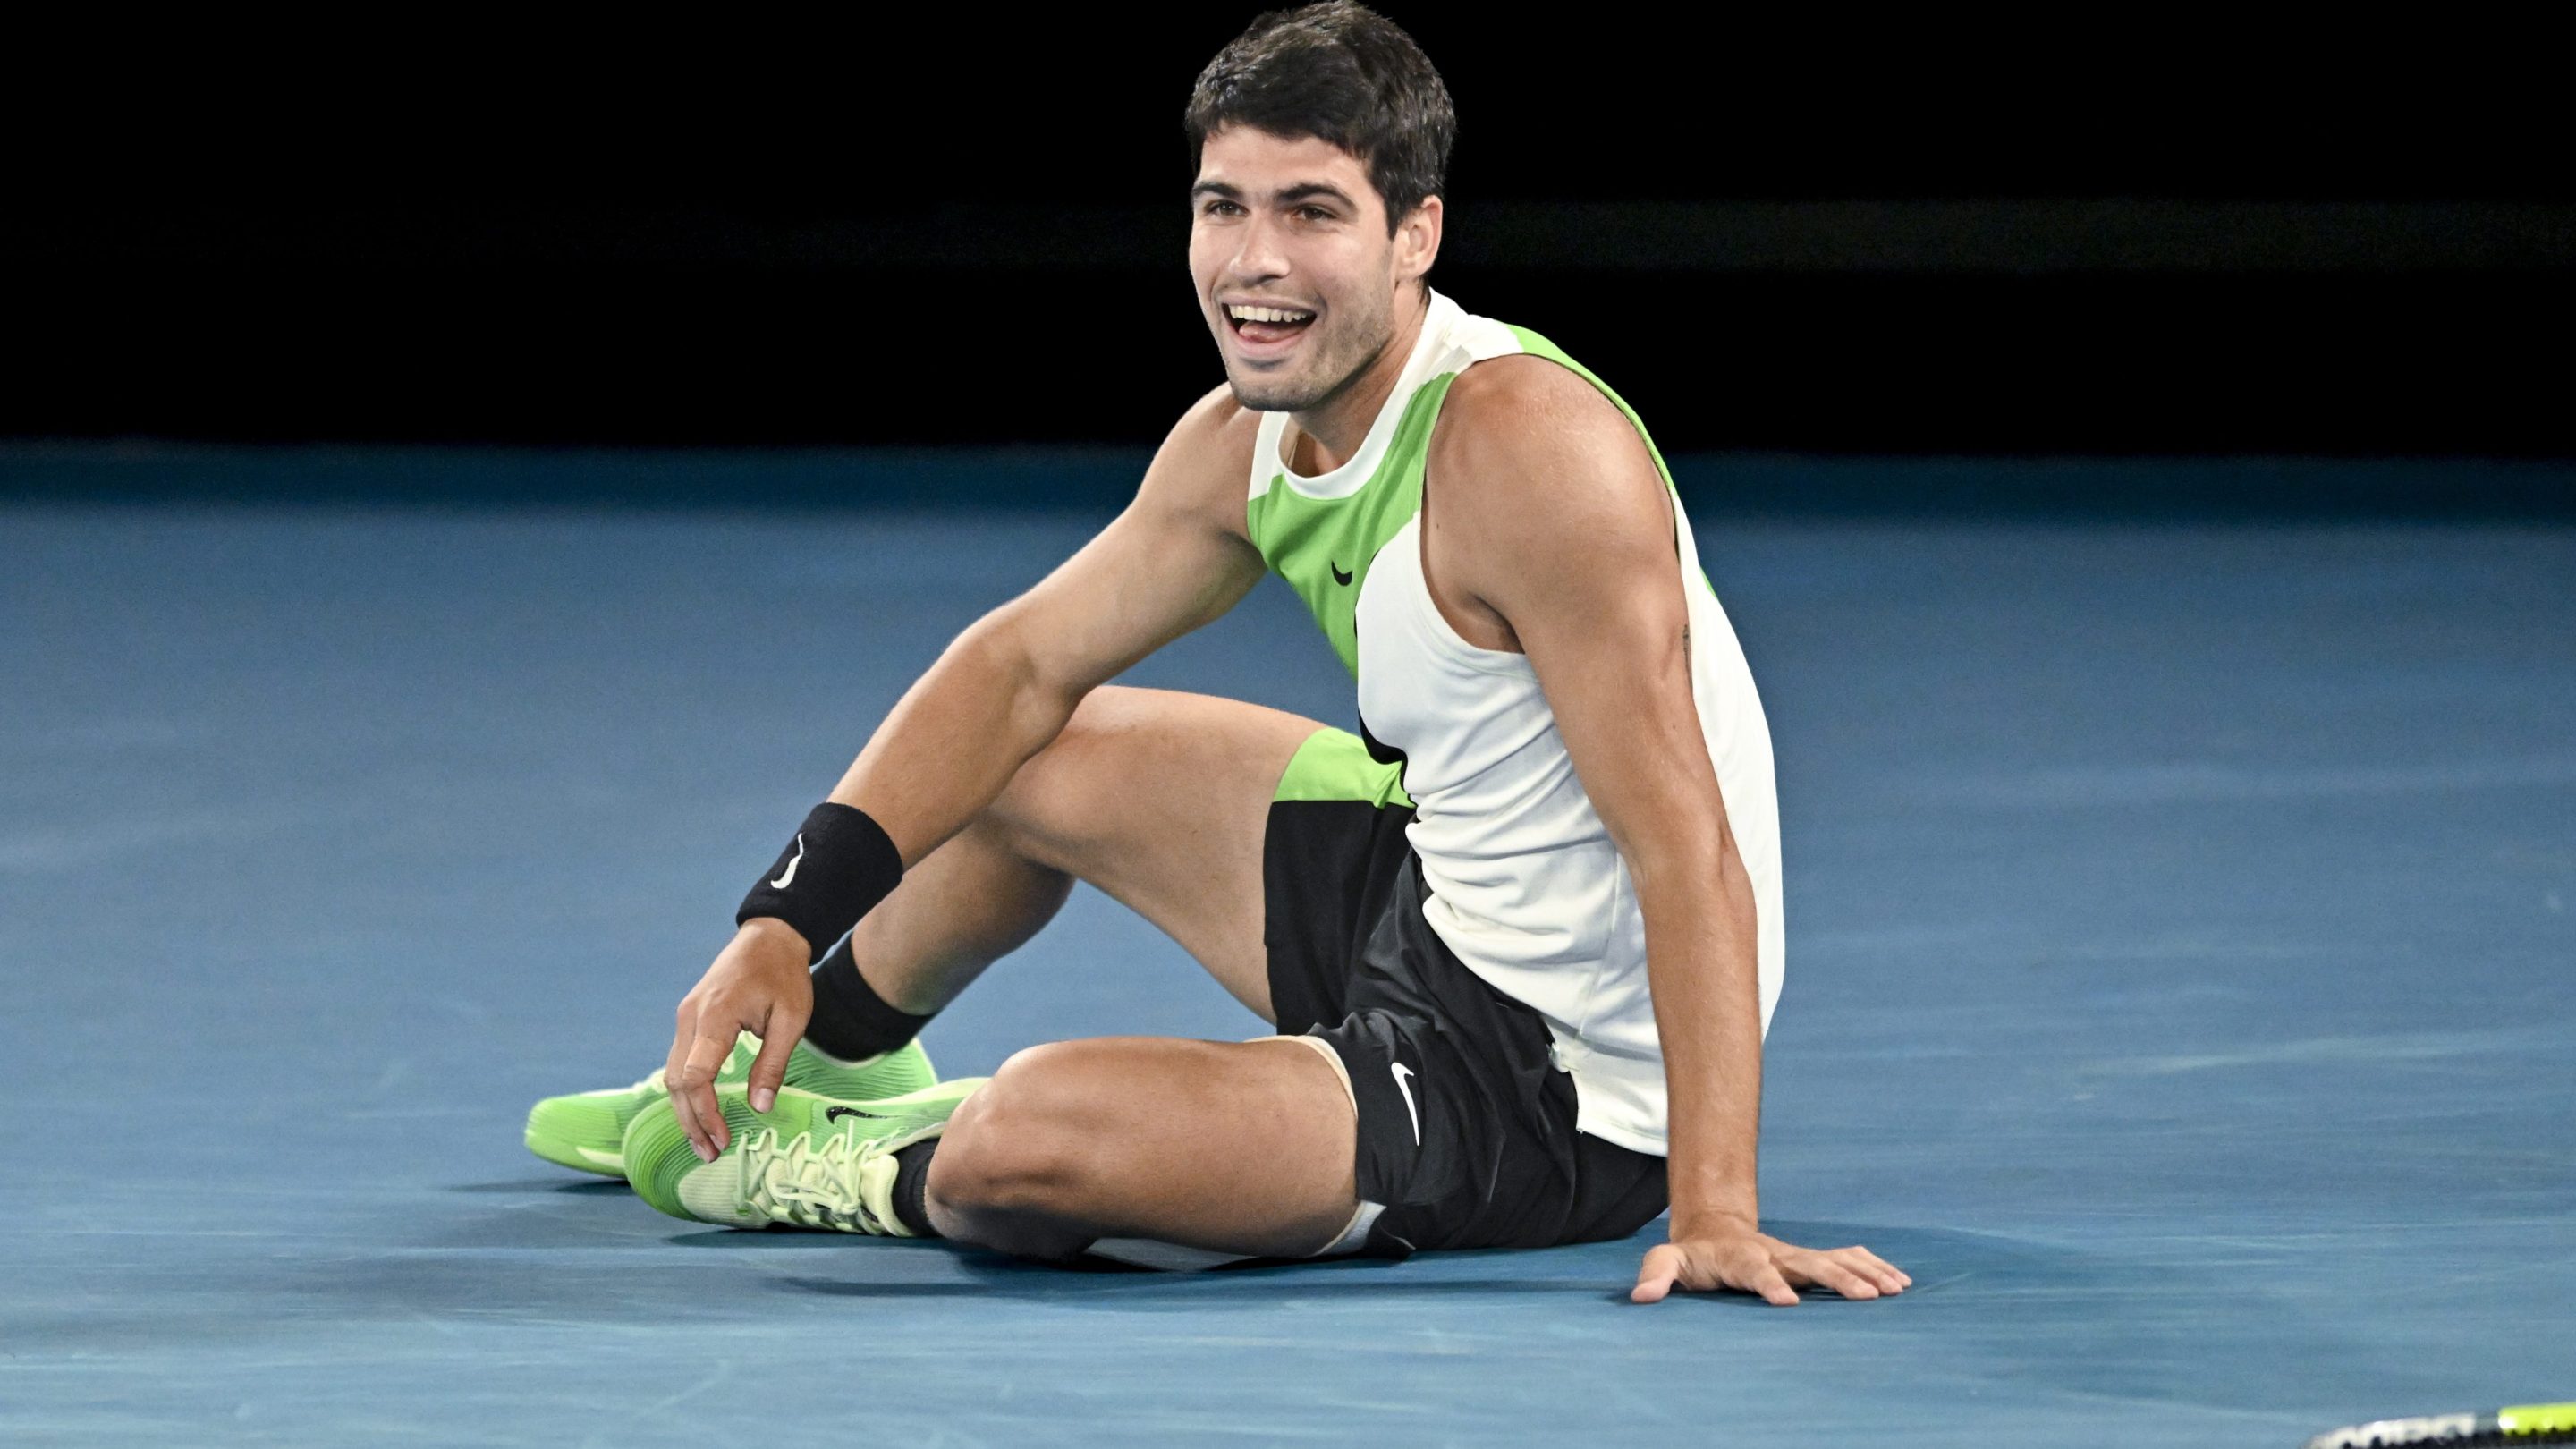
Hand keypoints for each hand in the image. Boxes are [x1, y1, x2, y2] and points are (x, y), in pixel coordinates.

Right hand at [664, 918, 813, 1161]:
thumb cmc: (784, 974)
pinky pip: (680, 1061)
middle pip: (676, 1081)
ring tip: (705, 1142)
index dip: (706, 1113)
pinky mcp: (690, 1019)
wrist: (769, 936)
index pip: (696, 1076)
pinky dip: (687, 1090)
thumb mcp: (791, 1019)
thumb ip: (773, 1063)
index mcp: (715, 1017)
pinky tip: (701, 1111)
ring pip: (673, 1073)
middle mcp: (691, 1018)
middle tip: (710, 1153)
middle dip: (691, 1121)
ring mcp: (686, 1017)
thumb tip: (760, 1107)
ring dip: (686, 1110)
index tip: (723, 1138)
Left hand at [1631, 1223, 1910, 1305]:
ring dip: (1865, 1273)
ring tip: (1894, 1289)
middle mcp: (1776, 1253)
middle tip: (1866, 1297)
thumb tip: (1641, 1298)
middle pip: (1810, 1264)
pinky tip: (1898, 1281)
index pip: (1756, 1271)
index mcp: (1741, 1257)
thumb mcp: (1667, 1260)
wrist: (1714, 1229)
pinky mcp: (1809, 1258)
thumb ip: (1656, 1275)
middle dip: (1838, 1279)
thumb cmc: (1692, 1255)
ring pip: (1835, 1259)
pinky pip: (1846, 1258)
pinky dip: (1872, 1266)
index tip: (1788, 1304)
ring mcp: (1796, 1254)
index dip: (1771, 1285)